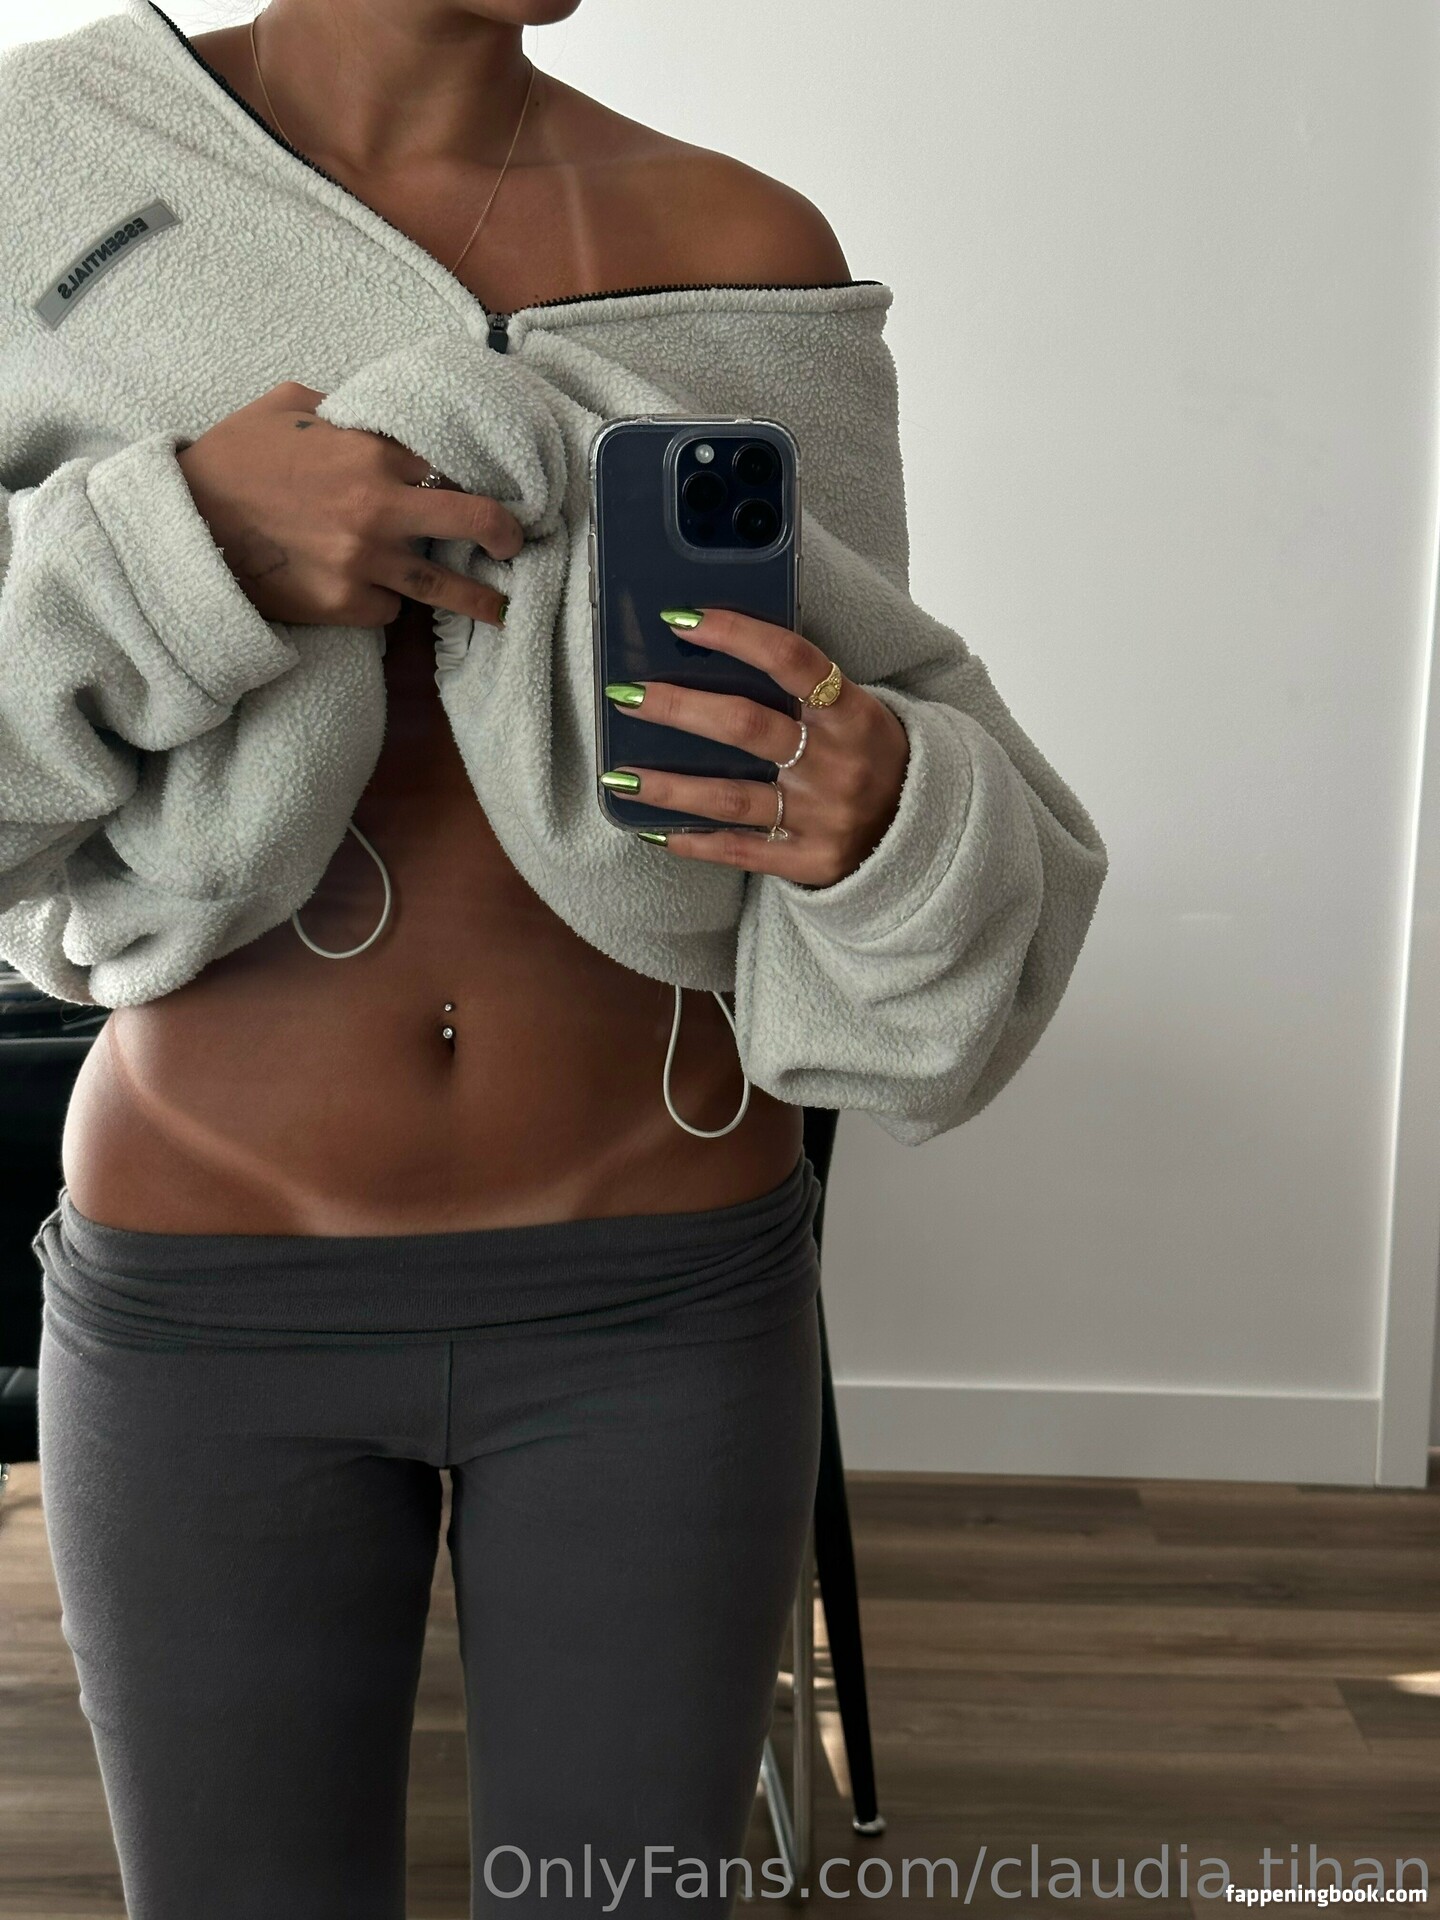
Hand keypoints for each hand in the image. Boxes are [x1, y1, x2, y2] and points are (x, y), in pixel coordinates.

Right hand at [175, 380, 521, 628]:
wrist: (185, 526)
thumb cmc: (232, 459)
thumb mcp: (285, 406)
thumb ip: (340, 411)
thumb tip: (371, 420)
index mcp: (369, 452)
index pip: (443, 463)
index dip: (460, 476)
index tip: (475, 487)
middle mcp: (378, 510)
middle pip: (470, 520)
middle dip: (503, 531)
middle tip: (516, 542)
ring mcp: (365, 562)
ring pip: (442, 584)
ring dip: (478, 599)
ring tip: (501, 609)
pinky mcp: (345, 604)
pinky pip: (387, 609)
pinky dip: (387, 604)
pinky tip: (375, 595)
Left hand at [601, 606, 909, 887]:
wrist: (923, 833)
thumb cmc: (872, 756)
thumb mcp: (856, 711)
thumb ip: (803, 688)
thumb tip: (715, 649)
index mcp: (853, 714)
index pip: (792, 660)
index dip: (735, 635)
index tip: (680, 620)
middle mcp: (837, 764)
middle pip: (746, 727)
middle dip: (679, 708)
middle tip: (626, 696)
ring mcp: (823, 817)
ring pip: (731, 797)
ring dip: (668, 786)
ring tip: (617, 775)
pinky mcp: (811, 861)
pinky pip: (741, 851)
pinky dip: (694, 842)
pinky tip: (653, 830)